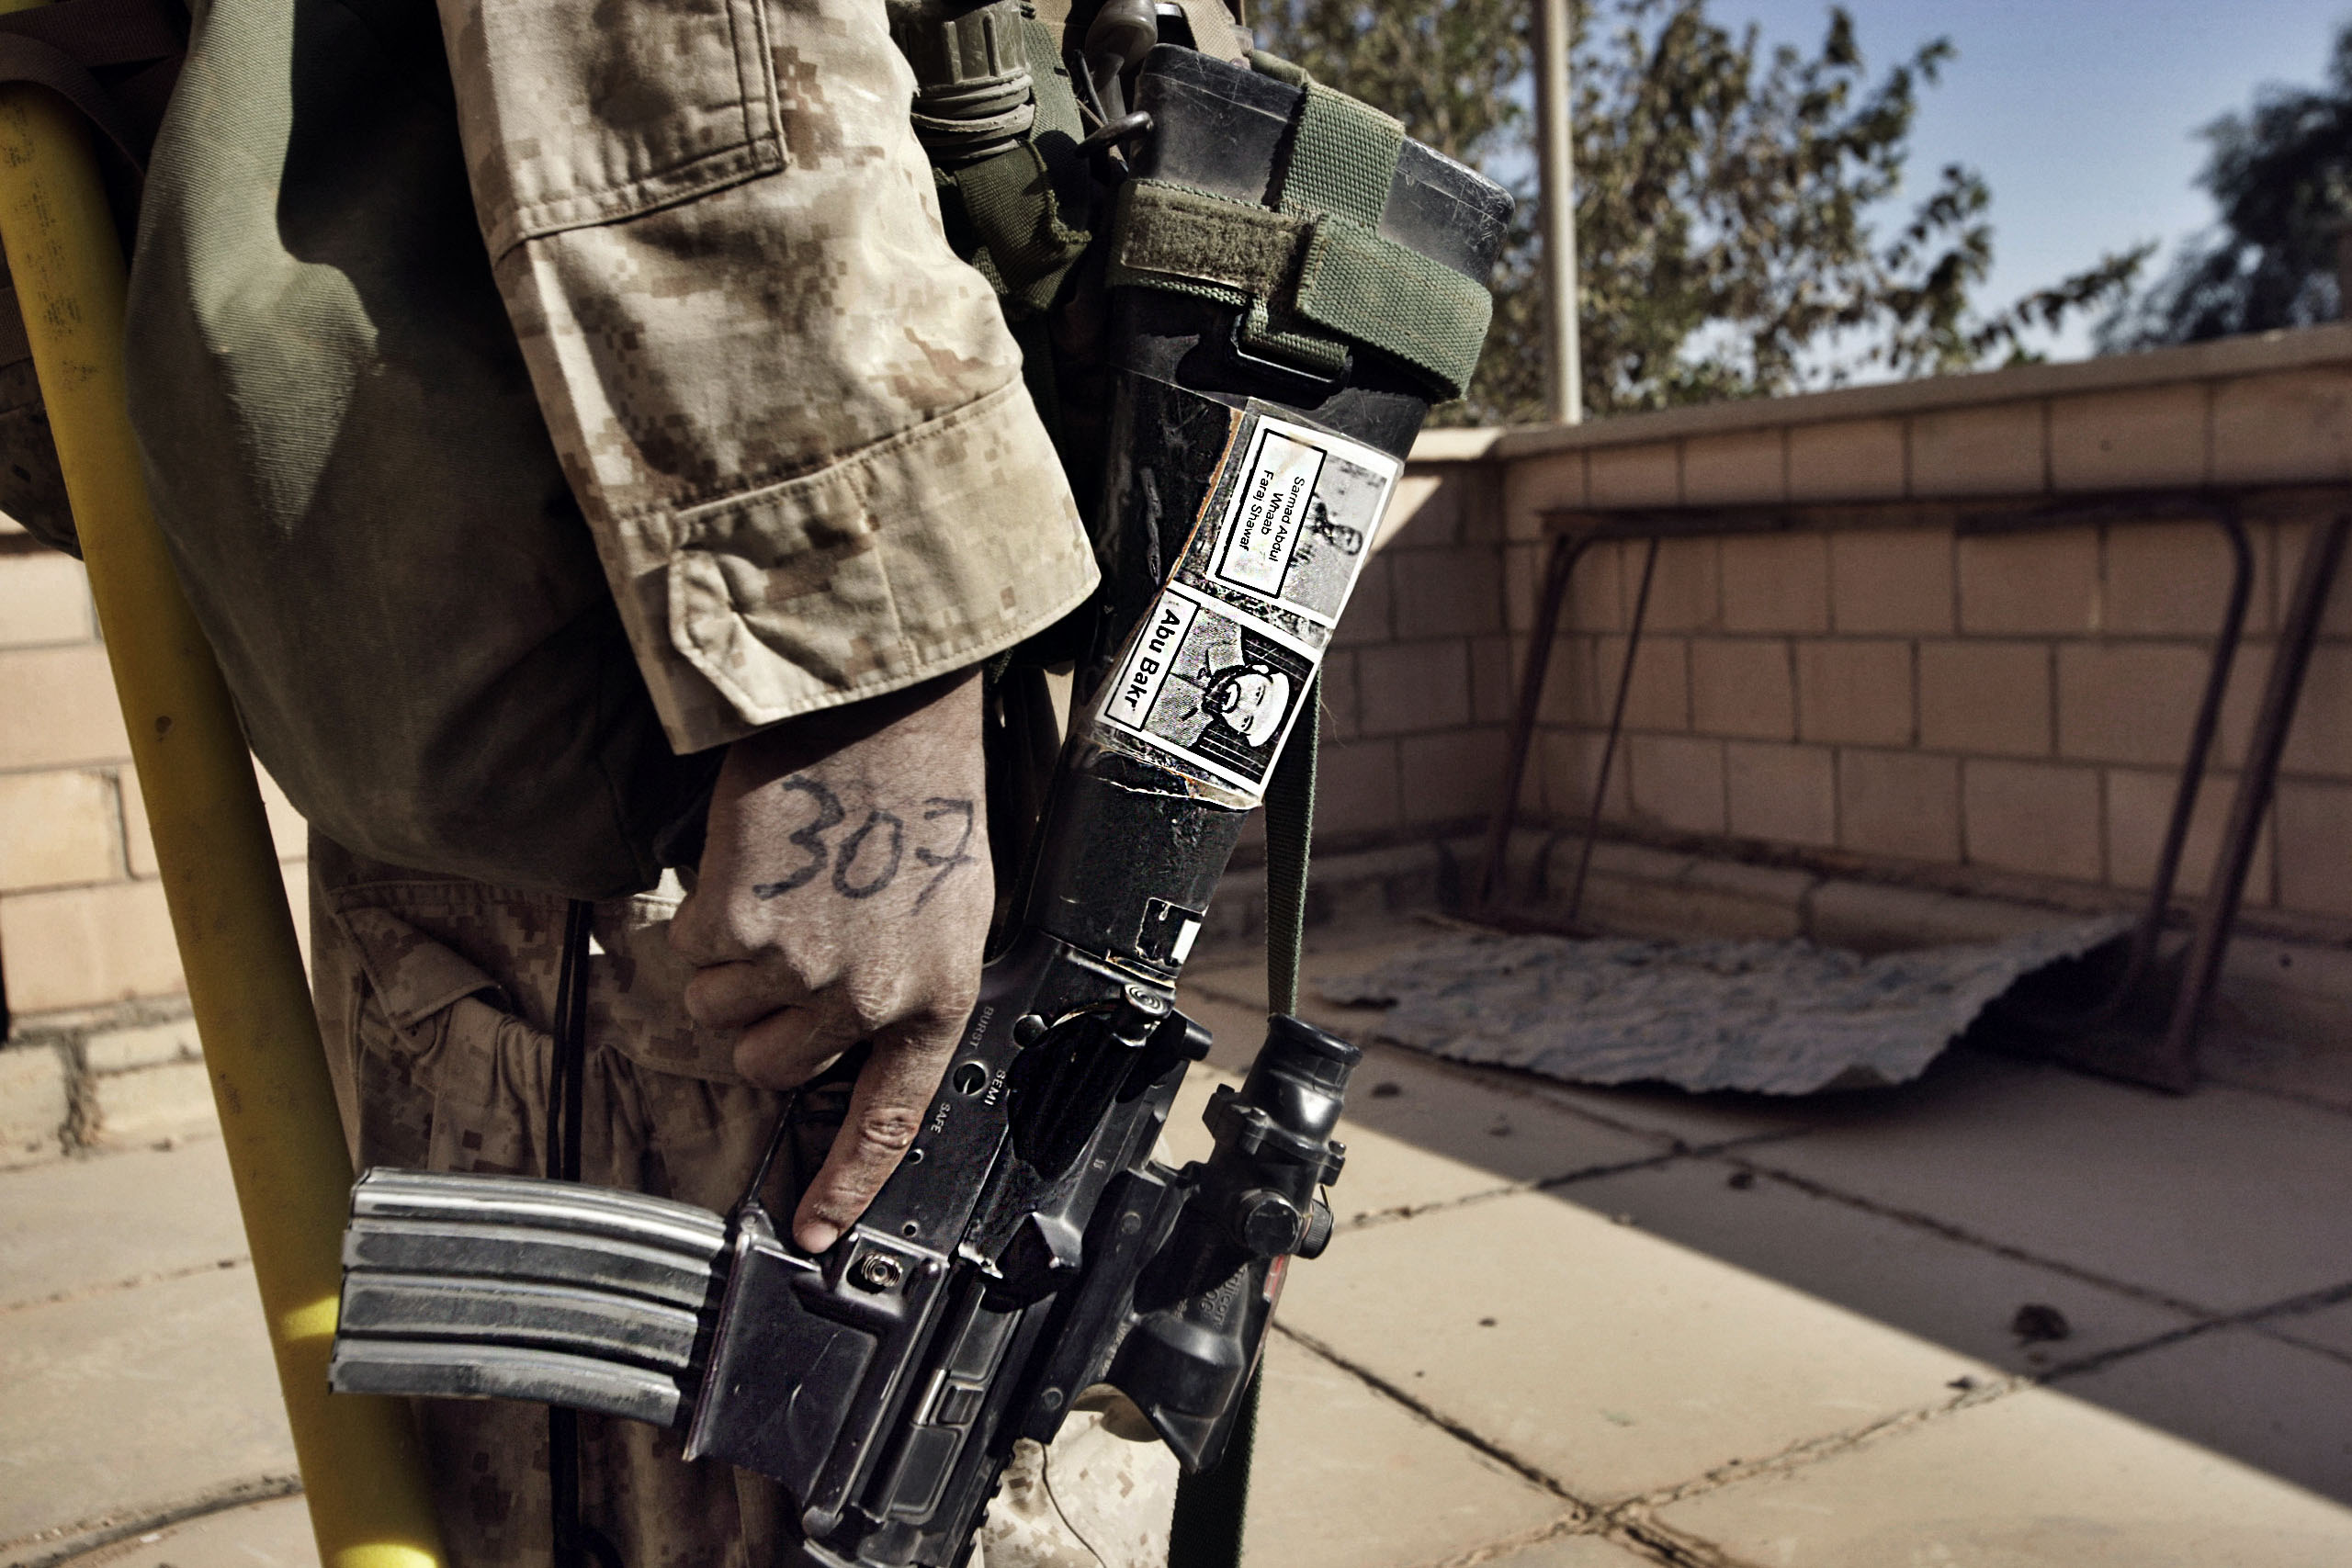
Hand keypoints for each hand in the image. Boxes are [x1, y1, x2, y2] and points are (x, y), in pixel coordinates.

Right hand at [670, 669, 990, 1250]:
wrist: (880, 705)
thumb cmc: (920, 796)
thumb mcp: (948, 909)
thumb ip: (904, 986)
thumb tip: (855, 1039)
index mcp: (934, 998)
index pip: (887, 1119)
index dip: (846, 1182)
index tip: (814, 1233)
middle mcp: (867, 997)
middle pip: (770, 1066)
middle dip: (759, 1020)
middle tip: (783, 949)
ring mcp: (798, 965)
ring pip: (717, 1011)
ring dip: (727, 962)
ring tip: (776, 889)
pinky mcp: (736, 923)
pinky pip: (689, 950)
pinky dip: (701, 912)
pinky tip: (751, 862)